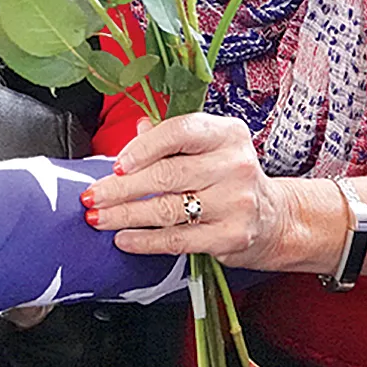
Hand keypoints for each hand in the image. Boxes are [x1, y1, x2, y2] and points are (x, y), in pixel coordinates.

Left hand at [81, 113, 297, 268]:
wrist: (274, 217)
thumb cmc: (227, 176)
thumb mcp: (208, 147)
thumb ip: (172, 136)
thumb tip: (136, 126)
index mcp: (227, 133)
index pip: (179, 132)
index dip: (143, 147)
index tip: (116, 164)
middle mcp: (235, 165)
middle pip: (166, 175)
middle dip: (121, 188)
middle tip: (92, 197)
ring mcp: (236, 202)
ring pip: (167, 209)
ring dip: (125, 216)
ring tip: (99, 218)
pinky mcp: (231, 236)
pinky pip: (177, 240)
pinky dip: (145, 241)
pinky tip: (124, 239)